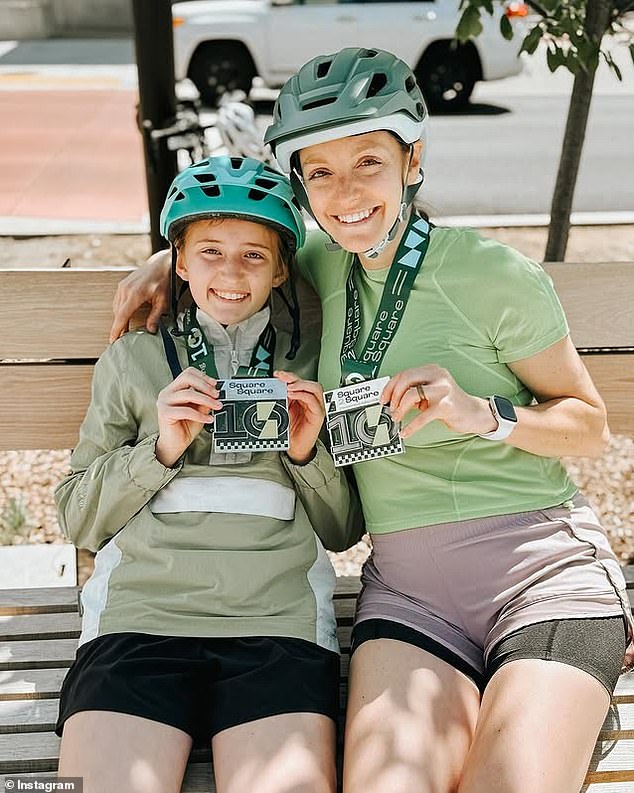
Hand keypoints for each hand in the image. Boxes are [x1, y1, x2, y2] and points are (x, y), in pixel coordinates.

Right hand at [110, 249, 171, 341]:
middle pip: (118, 314)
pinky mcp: (122, 285)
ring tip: (124, 330)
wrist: (160, 264)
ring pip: (117, 308)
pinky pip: (118, 301)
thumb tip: (151, 330)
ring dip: (120, 319)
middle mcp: (125, 290)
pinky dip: (120, 311)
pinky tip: (126, 317)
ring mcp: (122, 287)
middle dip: (118, 327)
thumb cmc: (162, 281)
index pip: (121, 316)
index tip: (113, 340)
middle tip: (121, 340)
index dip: (116, 329)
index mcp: (134, 294)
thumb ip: (155, 316)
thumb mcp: (163, 301)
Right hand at [155, 368, 221, 466]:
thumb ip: (204, 400)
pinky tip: (208, 419)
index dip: (203, 377)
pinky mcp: (165, 413)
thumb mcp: (199, 410)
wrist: (175, 444)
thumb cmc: (184, 427)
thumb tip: (215, 393)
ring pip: (188, 393)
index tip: (215, 384)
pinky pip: (186, 410)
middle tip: (216, 395)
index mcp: (175, 389)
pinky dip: (200, 415)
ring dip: (206, 400)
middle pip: (187, 378)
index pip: (188, 373)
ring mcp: (165, 402)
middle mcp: (168, 393)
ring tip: (216, 406)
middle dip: (205, 385)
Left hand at [274, 371, 324, 464]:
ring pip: (315, 388)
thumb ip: (281, 400)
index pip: (298, 381)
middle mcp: (310, 401)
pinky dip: (303, 395)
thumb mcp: (282, 412)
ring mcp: (315, 407)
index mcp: (301, 398)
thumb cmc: (290, 432)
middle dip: (293, 377)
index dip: (288, 376)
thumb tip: (275, 387)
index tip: (277, 374)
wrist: (295, 448)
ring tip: (289, 386)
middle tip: (282, 377)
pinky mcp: (318, 415)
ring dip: (301, 384)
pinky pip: (314, 401)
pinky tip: (293, 394)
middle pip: (307, 382)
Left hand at [381, 365, 496, 439]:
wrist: (474, 413)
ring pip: (411, 394)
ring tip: (397, 419)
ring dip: (400, 409)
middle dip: (393, 396)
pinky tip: (406, 432)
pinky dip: (411, 426)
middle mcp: (438, 375)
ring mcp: (443, 389)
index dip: (390, 387)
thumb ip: (414, 392)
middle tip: (390, 410)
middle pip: (406, 380)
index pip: (404, 374)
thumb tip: (391, 400)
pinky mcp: (446, 405)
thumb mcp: (430, 393)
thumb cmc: (450, 403)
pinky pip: (423, 416)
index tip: (383, 399)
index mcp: (431, 370)